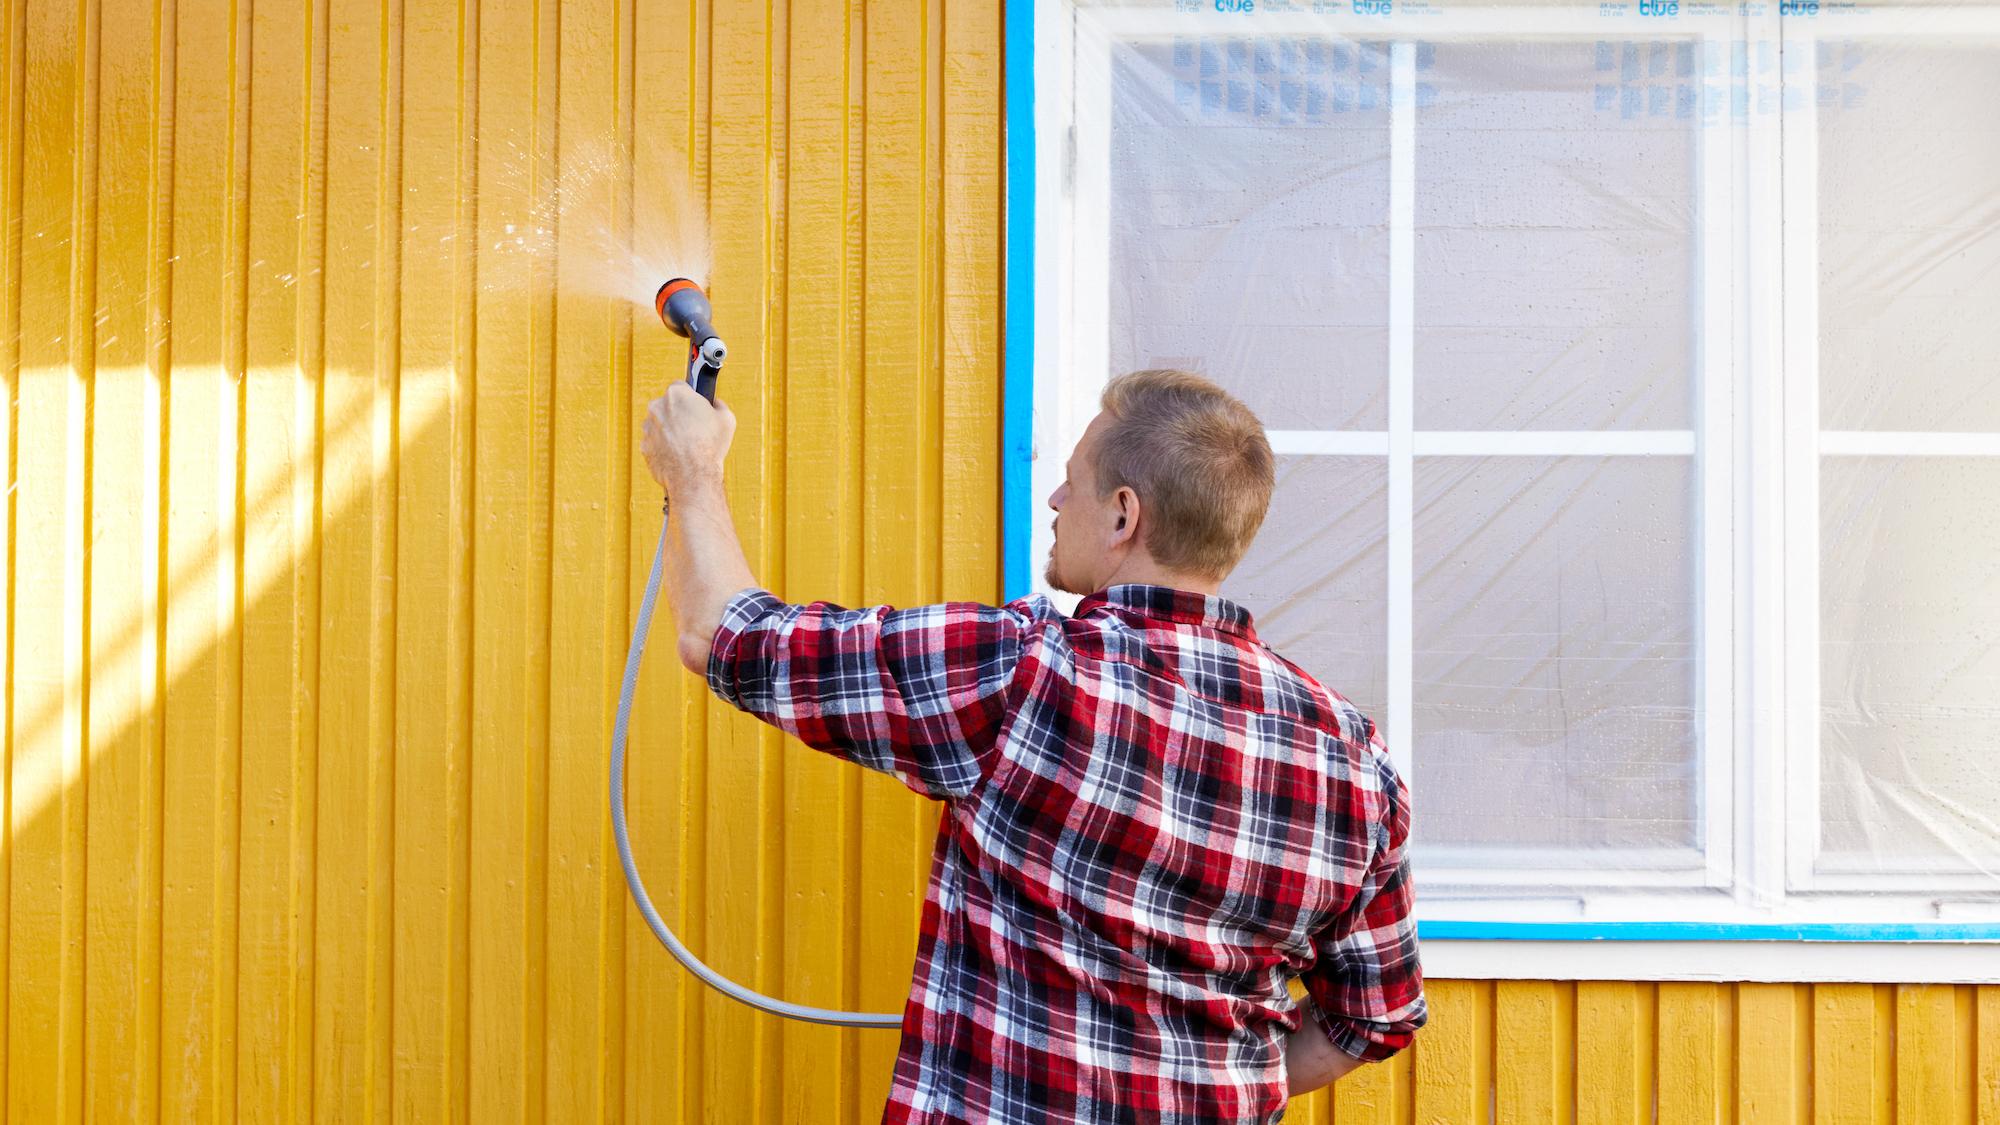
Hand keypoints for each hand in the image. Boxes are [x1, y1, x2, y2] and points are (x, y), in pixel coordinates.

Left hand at [642, 382, 736, 496]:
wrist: (693, 475)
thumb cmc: (709, 446)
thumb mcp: (727, 419)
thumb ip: (718, 404)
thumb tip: (715, 403)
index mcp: (677, 394)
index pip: (680, 386)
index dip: (690, 397)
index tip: (696, 407)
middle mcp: (657, 406)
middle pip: (668, 405)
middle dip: (678, 414)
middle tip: (694, 428)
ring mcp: (648, 427)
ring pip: (659, 423)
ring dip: (670, 430)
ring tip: (687, 445)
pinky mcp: (644, 445)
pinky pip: (654, 442)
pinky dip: (663, 446)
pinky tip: (677, 455)